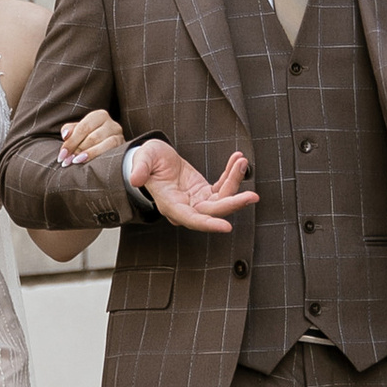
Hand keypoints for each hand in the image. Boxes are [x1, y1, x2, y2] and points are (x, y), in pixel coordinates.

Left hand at [60, 108, 126, 163]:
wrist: (107, 149)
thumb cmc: (88, 139)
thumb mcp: (78, 132)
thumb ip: (70, 130)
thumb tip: (65, 135)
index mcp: (99, 116)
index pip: (83, 128)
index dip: (70, 142)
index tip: (61, 155)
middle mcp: (111, 123)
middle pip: (92, 137)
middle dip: (77, 150)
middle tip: (66, 161)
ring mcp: (119, 135)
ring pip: (103, 144)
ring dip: (87, 154)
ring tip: (75, 162)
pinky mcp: (123, 146)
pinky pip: (112, 150)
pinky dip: (98, 156)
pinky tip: (87, 162)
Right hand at [131, 141, 257, 234]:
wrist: (153, 160)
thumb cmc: (147, 160)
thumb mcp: (143, 159)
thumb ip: (140, 169)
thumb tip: (135, 178)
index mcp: (170, 204)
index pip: (192, 219)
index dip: (209, 224)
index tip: (226, 227)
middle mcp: (186, 207)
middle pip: (213, 211)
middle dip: (234, 203)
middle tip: (252, 196)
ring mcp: (197, 201)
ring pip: (222, 198)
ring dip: (235, 182)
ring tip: (241, 162)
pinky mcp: (204, 192)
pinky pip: (222, 187)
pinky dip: (231, 174)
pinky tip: (237, 160)